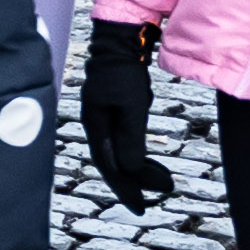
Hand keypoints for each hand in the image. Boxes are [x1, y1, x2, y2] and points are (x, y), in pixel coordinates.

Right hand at [79, 17, 170, 209]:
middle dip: (129, 185)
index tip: (141, 207)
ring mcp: (101, 117)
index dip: (125, 188)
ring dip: (134, 171)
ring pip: (115, 153)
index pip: (109, 166)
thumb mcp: (133, 107)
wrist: (120, 42)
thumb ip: (130, 139)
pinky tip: (144, 160)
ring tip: (154, 183)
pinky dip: (132, 154)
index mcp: (95, 125)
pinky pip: (119, 141)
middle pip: (110, 163)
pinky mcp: (111, 110)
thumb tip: (132, 170)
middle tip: (146, 205)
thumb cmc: (125, 71)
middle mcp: (94, 124)